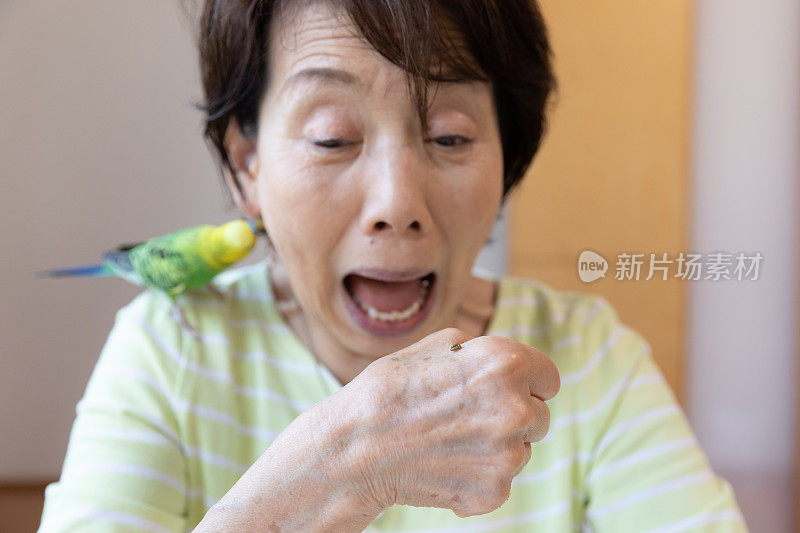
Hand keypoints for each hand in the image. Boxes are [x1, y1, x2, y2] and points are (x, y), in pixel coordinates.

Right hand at [348, 328, 559, 517]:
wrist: (355, 448)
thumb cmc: (388, 391)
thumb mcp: (435, 347)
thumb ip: (480, 352)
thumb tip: (499, 363)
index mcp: (506, 364)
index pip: (548, 377)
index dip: (527, 382)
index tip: (510, 389)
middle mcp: (517, 409)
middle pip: (539, 416)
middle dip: (513, 415)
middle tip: (470, 416)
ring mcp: (509, 455)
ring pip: (521, 449)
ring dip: (496, 445)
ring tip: (449, 439)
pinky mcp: (495, 491)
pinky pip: (500, 479)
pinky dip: (478, 475)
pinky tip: (443, 462)